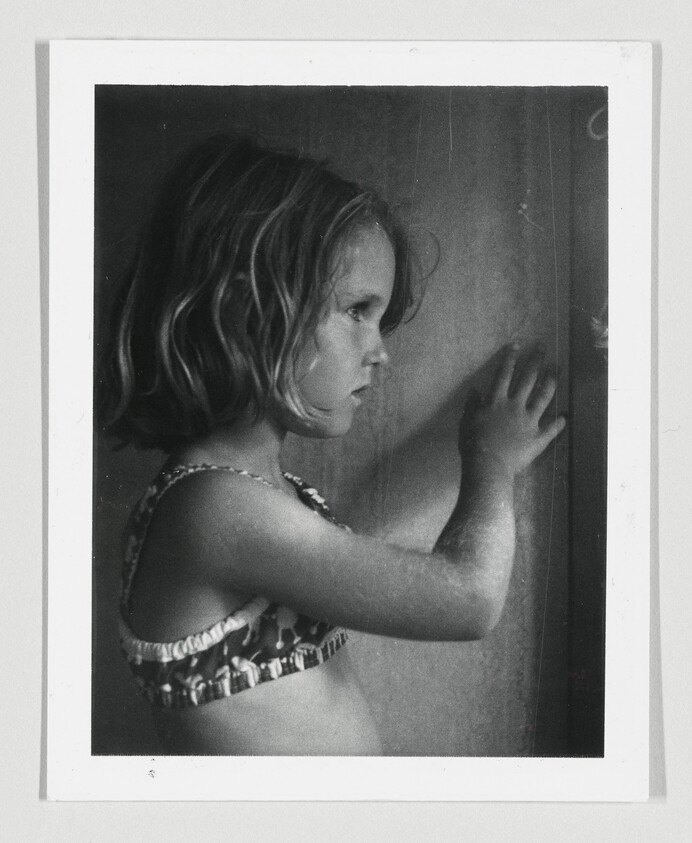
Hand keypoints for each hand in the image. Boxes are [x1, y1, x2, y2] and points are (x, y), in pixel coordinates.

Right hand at [459, 343, 565, 476]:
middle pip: (528, 378)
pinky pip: (551, 429)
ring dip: (551, 381)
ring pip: (543, 396)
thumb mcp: (467, 421)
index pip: (504, 374)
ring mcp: (529, 420)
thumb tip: (475, 389)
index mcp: (496, 401)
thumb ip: (472, 405)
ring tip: (557, 369)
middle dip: (536, 360)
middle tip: (543, 346)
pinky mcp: (538, 437)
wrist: (488, 465)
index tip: (518, 344)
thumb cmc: (473, 444)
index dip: (511, 357)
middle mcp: (515, 405)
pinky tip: (565, 417)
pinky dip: (558, 423)